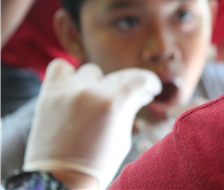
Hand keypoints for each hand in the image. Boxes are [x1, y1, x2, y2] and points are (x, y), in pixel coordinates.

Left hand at [23, 59, 161, 188]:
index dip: (150, 83)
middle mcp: (92, 92)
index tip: (151, 88)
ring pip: (92, 72)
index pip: (140, 79)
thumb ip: (131, 108)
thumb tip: (142, 92)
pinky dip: (69, 76)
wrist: (60, 181)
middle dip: (128, 88)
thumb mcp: (124, 135)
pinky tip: (74, 88)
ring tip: (96, 100)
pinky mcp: (49, 94)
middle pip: (119, 76)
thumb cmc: (97, 164)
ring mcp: (69, 91)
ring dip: (98, 84)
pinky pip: (61, 68)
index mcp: (115, 103)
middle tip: (128, 99)